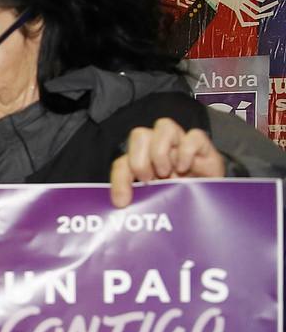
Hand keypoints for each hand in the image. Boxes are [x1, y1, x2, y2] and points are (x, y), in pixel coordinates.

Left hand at [109, 118, 225, 206]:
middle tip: (148, 179)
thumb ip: (140, 198)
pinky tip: (185, 168)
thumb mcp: (157, 202)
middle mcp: (160, 148)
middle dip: (139, 160)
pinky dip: (187, 151)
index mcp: (144, 162)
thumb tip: (121, 205)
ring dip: (161, 151)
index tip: (122, 201)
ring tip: (166, 172)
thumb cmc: (181, 200)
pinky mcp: (203, 147)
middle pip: (139, 135)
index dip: (119, 180)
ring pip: (164, 126)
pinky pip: (194, 135)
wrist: (212, 202)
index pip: (122, 163)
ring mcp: (182, 145)